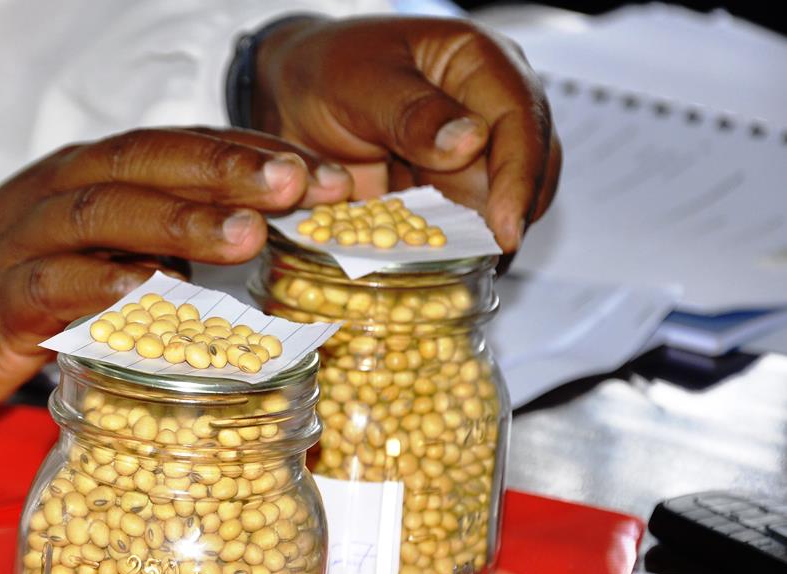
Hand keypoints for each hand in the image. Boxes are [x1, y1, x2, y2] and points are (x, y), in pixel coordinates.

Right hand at [0, 128, 352, 435]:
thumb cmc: (5, 296)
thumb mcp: (90, 257)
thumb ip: (155, 246)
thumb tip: (244, 248)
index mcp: (89, 178)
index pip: (179, 149)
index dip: (253, 155)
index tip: (327, 174)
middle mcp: (59, 194)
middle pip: (149, 164)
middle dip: (229, 168)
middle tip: (304, 181)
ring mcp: (24, 241)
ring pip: (104, 215)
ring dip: (177, 220)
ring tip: (248, 233)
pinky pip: (49, 285)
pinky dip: (99, 286)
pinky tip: (148, 292)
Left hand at [253, 16, 561, 252]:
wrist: (291, 92)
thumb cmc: (325, 70)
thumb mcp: (359, 83)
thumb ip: (412, 113)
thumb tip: (470, 142)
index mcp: (479, 62)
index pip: (520, 119)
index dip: (518, 178)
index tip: (505, 229)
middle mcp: (486, 106)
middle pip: (525, 167)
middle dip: (509, 216)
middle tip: (484, 261)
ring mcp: (468, 152)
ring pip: (496, 201)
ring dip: (478, 237)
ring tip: (455, 269)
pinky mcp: (444, 188)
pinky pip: (458, 222)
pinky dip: (446, 246)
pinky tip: (430, 266)